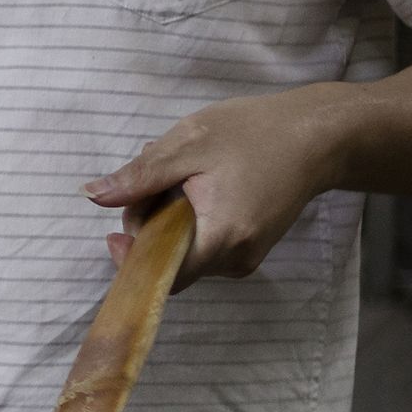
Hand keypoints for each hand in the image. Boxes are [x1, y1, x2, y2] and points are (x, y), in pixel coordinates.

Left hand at [85, 82, 353, 286]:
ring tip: (183, 175)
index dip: (131, 260)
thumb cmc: (253, 134)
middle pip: (170, 262)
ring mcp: (247, 256)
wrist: (318, 137)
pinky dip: (189, 220)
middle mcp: (237, 258)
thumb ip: (139, 177)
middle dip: (149, 225)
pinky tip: (199, 184)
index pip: (163, 276)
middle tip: (156, 179)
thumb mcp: (187, 146)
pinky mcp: (252, 248)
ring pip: (185, 253)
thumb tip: (93, 197)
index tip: (114, 231)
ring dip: (168, 219)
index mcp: (221, 237)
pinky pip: (204, 245)